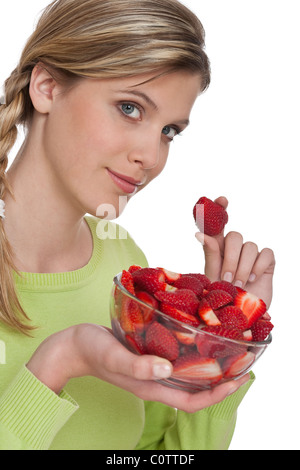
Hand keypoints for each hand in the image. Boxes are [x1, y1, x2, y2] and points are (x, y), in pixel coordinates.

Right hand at [26, 323, 249, 412]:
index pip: (193, 401)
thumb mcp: (114, 356)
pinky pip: (175, 358)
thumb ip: (138, 366)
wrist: (73, 346)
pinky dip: (190, 351)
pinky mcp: (147, 355)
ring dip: (208, 365)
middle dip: (220, 380)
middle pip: (196, 389)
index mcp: (152, 387)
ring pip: (187, 374)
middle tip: (240, 361)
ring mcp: (152, 369)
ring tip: (224, 348)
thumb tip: (167, 369)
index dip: (218, 395)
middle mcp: (156, 380)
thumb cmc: (91, 350)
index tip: (239, 379)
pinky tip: (194, 334)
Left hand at [196, 196, 274, 308]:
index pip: (217, 225)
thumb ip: (210, 254)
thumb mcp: (212, 276)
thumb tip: (200, 233)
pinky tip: (253, 279)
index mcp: (217, 250)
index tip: (221, 199)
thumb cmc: (223, 298)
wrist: (241, 318)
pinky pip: (265, 254)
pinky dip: (258, 267)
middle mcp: (234, 250)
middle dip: (230, 258)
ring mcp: (251, 255)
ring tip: (239, 286)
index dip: (219, 210)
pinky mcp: (266, 263)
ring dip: (243, 267)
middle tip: (227, 279)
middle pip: (235, 236)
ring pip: (249, 246)